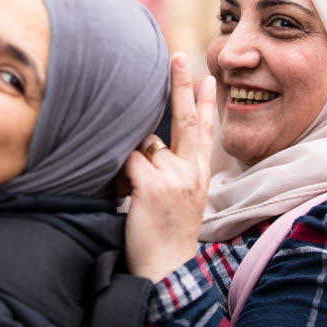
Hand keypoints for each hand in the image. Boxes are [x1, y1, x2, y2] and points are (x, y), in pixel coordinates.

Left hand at [124, 53, 215, 282]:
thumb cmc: (167, 237)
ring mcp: (174, 176)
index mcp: (199, 174)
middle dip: (181, 84)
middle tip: (177, 56)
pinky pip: (125, 160)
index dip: (206, 102)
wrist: (167, 270)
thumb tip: (146, 144)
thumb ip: (170, 170)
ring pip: (142, 145)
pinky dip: (117, 175)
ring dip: (130, 163)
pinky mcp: (151, 185)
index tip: (208, 78)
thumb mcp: (180, 199)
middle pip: (185, 118)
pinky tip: (124, 197)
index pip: (205, 130)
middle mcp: (191, 171)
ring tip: (134, 197)